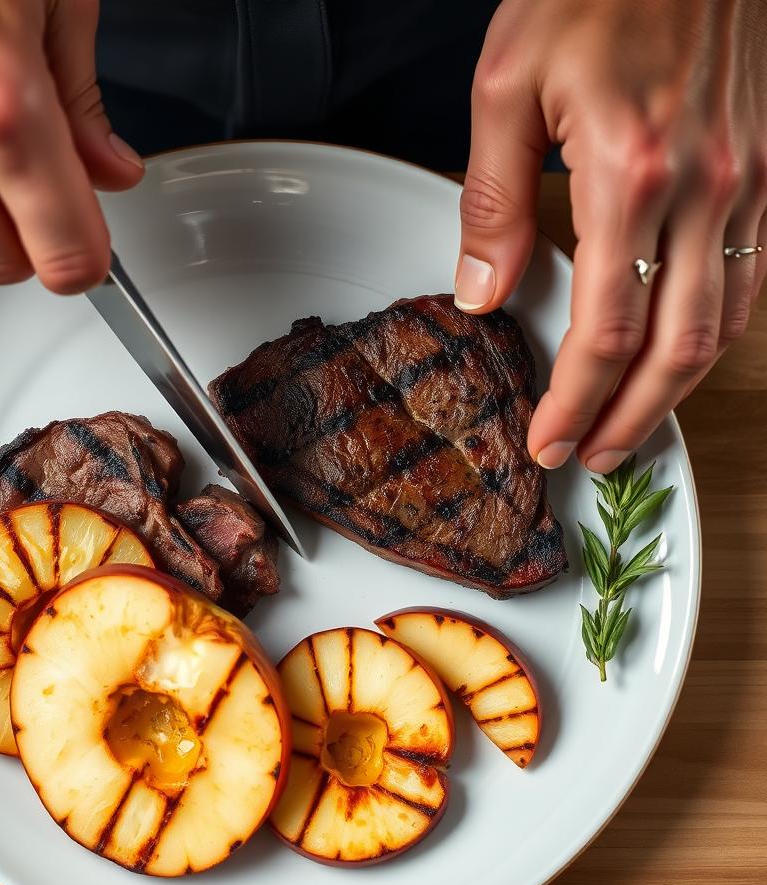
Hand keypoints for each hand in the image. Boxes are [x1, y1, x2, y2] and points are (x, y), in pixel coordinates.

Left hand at [455, 0, 766, 471]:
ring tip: (631, 430)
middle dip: (629, 420)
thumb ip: (493, 201)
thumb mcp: (505, 86)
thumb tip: (484, 293)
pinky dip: (715, 337)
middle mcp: (701, 189)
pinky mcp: (762, 171)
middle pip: (674, 349)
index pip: (606, 330)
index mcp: (628, 174)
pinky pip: (751, 278)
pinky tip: (679, 360)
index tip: (548, 441)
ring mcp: (745, 182)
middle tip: (592, 460)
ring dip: (675, 393)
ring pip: (724, 326)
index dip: (576, 401)